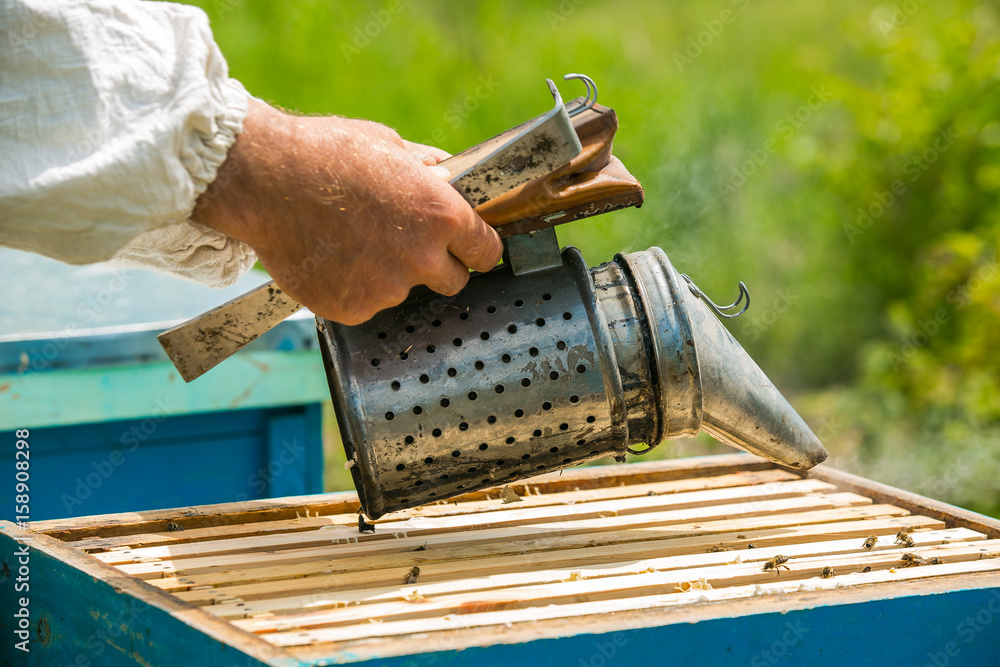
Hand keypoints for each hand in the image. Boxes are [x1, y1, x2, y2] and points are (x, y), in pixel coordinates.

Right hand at [193, 100, 501, 324]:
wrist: (263, 180)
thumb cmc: (325, 154)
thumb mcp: (389, 145)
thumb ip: (428, 171)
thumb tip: (449, 177)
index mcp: (441, 215)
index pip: (487, 251)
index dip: (478, 248)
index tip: (470, 250)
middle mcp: (421, 258)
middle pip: (454, 281)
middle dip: (439, 266)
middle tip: (406, 245)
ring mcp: (386, 289)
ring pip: (403, 292)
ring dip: (388, 275)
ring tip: (351, 241)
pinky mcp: (352, 309)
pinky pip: (365, 304)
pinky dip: (353, 288)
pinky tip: (331, 258)